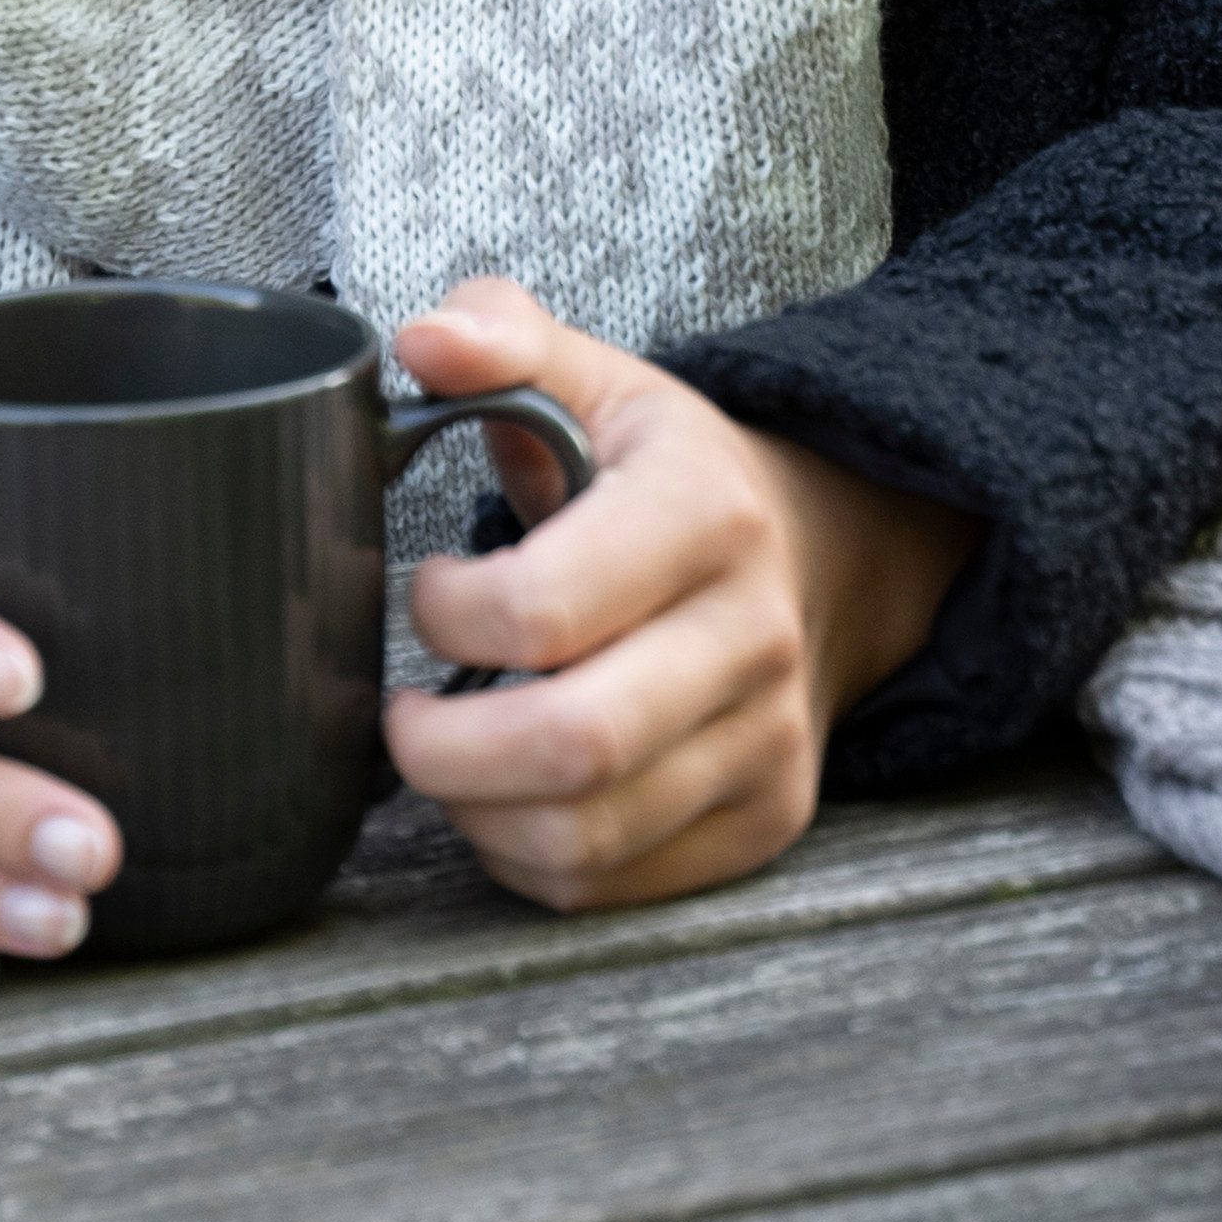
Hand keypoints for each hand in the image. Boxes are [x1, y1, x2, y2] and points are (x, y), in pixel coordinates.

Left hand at [378, 279, 976, 911]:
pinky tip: (506, 797)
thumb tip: (423, 339)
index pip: (546, 608)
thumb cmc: (667, 475)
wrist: (819, 560)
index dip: (448, 616)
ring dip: (476, 811)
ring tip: (449, 755)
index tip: (428, 592)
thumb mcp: (595, 379)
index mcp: (705, 513)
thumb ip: (501, 337)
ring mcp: (768, 744)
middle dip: (443, 750)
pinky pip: (611, 885)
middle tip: (402, 715)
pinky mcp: (763, 822)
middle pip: (572, 745)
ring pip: (585, 837)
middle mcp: (752, 636)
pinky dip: (526, 858)